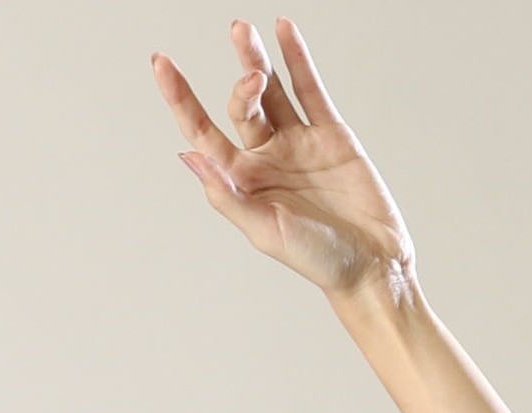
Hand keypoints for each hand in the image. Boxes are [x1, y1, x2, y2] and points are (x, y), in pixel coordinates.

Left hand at [150, 18, 416, 302]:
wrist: (369, 263)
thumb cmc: (314, 258)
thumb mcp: (263, 229)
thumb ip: (226, 193)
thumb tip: (189, 156)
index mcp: (241, 180)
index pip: (202, 131)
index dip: (181, 99)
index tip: (162, 64)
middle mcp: (265, 157)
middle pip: (240, 106)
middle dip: (240, 85)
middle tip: (249, 71)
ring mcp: (298, 142)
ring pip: (272, 91)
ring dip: (257, 59)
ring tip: (242, 29)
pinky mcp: (331, 134)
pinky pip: (310, 90)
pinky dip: (298, 60)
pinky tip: (285, 32)